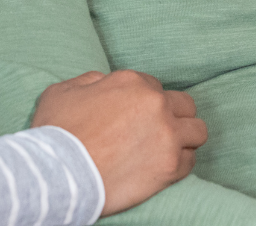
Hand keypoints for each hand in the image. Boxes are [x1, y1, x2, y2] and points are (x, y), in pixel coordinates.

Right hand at [31, 69, 206, 215]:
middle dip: (173, 115)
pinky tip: (162, 166)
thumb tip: (103, 83)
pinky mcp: (171, 166)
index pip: (153, 86)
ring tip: (166, 148)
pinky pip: (190, 161)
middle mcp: (154, 103)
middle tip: (156, 130)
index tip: (135, 116)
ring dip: (184, 138)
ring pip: (197, 130)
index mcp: (130, 81)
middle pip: (184, 104)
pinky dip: (179, 163)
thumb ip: (91, 81)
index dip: (143, 101)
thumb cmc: (58, 131)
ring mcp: (166, 135)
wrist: (60, 173)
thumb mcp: (65, 90)